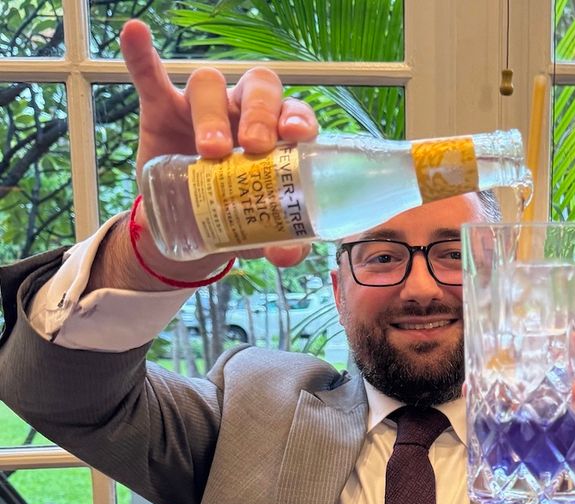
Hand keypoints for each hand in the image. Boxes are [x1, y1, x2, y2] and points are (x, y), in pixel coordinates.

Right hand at [120, 19, 317, 268]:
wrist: (190, 228)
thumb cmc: (239, 216)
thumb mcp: (264, 233)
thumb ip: (283, 242)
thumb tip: (288, 255)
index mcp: (277, 134)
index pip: (294, 112)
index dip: (297, 117)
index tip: (295, 135)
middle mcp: (244, 112)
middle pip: (258, 88)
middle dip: (257, 113)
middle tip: (252, 148)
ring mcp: (202, 108)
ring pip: (210, 84)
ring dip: (211, 112)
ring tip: (210, 150)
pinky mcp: (162, 110)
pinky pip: (151, 76)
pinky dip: (143, 56)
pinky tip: (136, 35)